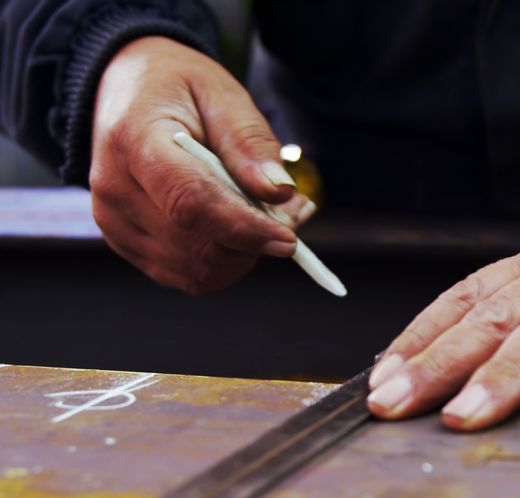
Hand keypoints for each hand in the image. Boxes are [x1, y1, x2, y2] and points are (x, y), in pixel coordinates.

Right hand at [89, 37, 315, 292]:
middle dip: (254, 241)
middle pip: (196, 245)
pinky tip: (243, 228)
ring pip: (196, 270)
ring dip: (245, 254)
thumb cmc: (178, 89)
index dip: (245, 228)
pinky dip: (227, 261)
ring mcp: (114, 223)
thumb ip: (250, 142)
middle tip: (292, 212)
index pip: (190, 202)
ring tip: (270, 215)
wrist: (126, 90)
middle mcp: (114, 190)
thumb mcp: (222, 95)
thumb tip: (280, 192)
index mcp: (133, 141)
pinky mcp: (126, 244)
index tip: (289, 239)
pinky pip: (187, 274)